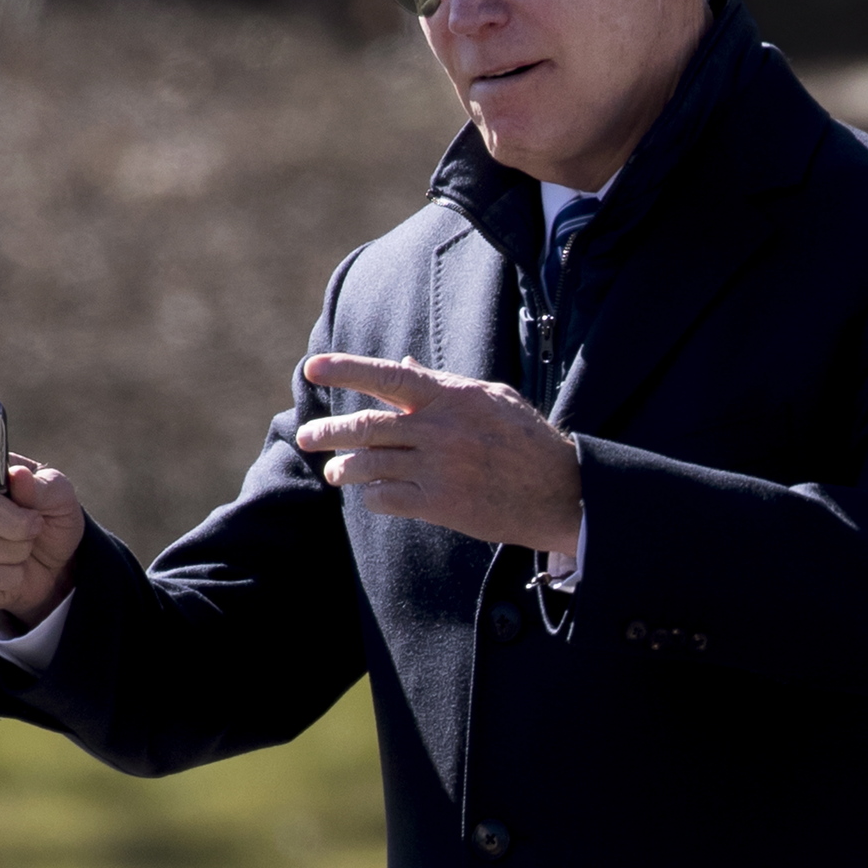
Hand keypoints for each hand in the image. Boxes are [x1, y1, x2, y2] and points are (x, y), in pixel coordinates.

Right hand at [0, 437, 83, 626]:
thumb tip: (17, 475)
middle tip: (35, 526)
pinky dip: (9, 575)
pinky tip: (12, 569)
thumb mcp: (60, 496)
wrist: (53, 562)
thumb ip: (43, 486)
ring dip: (17, 550)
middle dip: (16, 522)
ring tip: (23, 546)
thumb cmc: (49, 516)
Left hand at [295, 353, 582, 553]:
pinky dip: (371, 496)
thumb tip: (402, 362)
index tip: (312, 367)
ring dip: (343, 468)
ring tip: (335, 471)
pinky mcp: (440, 505)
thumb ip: (442, 381)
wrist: (560, 491)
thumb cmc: (526, 440)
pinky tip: (371, 495)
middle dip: (327, 431)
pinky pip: (386, 499)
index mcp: (451, 396)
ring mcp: (438, 469)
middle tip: (306, 435)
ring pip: (369, 465)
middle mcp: (439, 429)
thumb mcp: (491, 398)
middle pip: (366, 427)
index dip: (346, 368)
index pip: (388, 375)